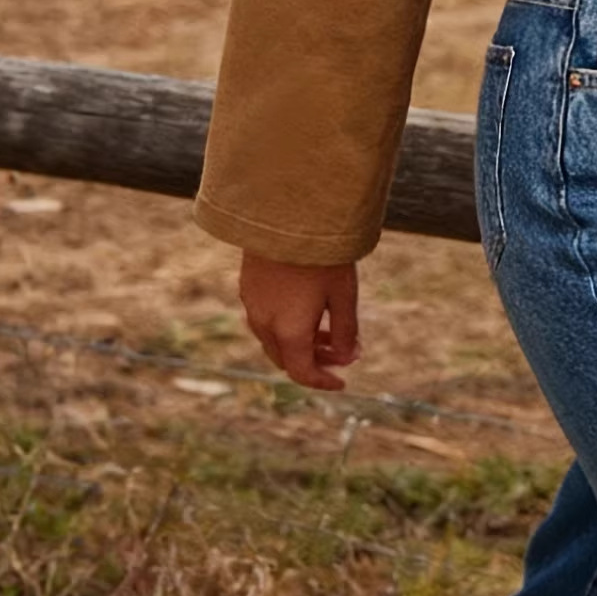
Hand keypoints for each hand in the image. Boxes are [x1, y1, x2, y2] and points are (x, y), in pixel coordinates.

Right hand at [239, 251, 361, 390]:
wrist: (286, 214)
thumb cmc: (321, 254)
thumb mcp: (343, 293)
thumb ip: (345, 330)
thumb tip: (348, 358)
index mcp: (288, 332)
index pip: (302, 372)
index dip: (323, 382)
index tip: (343, 382)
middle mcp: (264, 324)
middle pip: (286, 358)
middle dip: (315, 361)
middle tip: (343, 352)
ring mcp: (252, 304)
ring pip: (274, 339)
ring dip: (301, 342)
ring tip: (330, 329)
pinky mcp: (248, 286)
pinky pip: (266, 319)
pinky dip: (287, 325)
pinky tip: (308, 307)